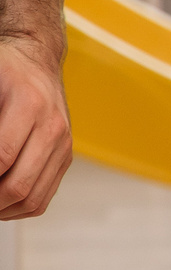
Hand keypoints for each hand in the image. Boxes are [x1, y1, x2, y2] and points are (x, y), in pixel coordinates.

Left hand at [0, 36, 70, 220]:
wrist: (36, 60)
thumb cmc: (3, 71)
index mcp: (30, 105)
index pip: (2, 158)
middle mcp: (53, 127)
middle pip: (19, 185)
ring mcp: (64, 143)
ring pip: (34, 197)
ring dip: (4, 209)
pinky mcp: (66, 155)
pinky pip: (45, 195)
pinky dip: (20, 208)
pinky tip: (2, 203)